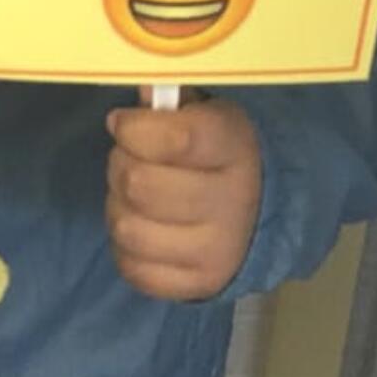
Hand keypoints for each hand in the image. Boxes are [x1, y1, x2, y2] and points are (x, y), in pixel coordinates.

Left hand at [105, 91, 261, 300]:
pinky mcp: (199, 284)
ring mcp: (217, 250)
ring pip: (128, 228)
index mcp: (234, 147)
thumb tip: (141, 91)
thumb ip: (170, 101)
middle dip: (120, 164)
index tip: (122, 122)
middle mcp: (231, 202)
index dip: (135, 128)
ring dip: (118, 206)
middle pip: (139, 184)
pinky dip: (125, 247)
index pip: (178, 139)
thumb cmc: (215, 151)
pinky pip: (133, 269)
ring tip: (133, 195)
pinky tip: (143, 226)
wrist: (258, 210)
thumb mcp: (203, 112)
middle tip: (129, 157)